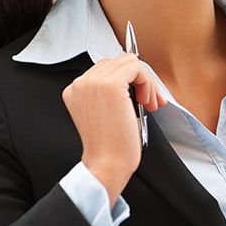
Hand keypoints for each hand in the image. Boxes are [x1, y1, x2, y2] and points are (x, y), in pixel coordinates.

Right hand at [62, 54, 166, 204]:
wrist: (107, 163)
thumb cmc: (110, 146)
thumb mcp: (105, 112)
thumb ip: (109, 92)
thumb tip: (134, 77)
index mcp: (76, 90)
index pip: (107, 69)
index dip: (129, 81)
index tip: (142, 96)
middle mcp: (80, 83)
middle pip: (118, 62)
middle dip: (140, 80)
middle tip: (150, 101)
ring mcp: (93, 82)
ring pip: (129, 62)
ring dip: (146, 82)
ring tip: (150, 103)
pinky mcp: (110, 84)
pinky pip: (136, 67)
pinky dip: (147, 82)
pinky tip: (147, 101)